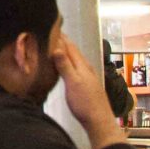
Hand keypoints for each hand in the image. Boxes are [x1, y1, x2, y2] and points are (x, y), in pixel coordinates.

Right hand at [50, 33, 125, 148]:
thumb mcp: (73, 83)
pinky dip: (68, 62)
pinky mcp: (87, 85)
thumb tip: (56, 47)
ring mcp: (88, 77)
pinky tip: (66, 67)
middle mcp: (86, 68)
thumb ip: (65, 65)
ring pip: (75, 59)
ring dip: (66, 52)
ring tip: (55, 47)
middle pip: (74, 51)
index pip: (70, 47)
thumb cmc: (85, 103)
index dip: (61, 37)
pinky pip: (76, 67)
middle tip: (51, 34)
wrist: (99, 121)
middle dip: (63, 42)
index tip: (51, 26)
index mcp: (82, 66)